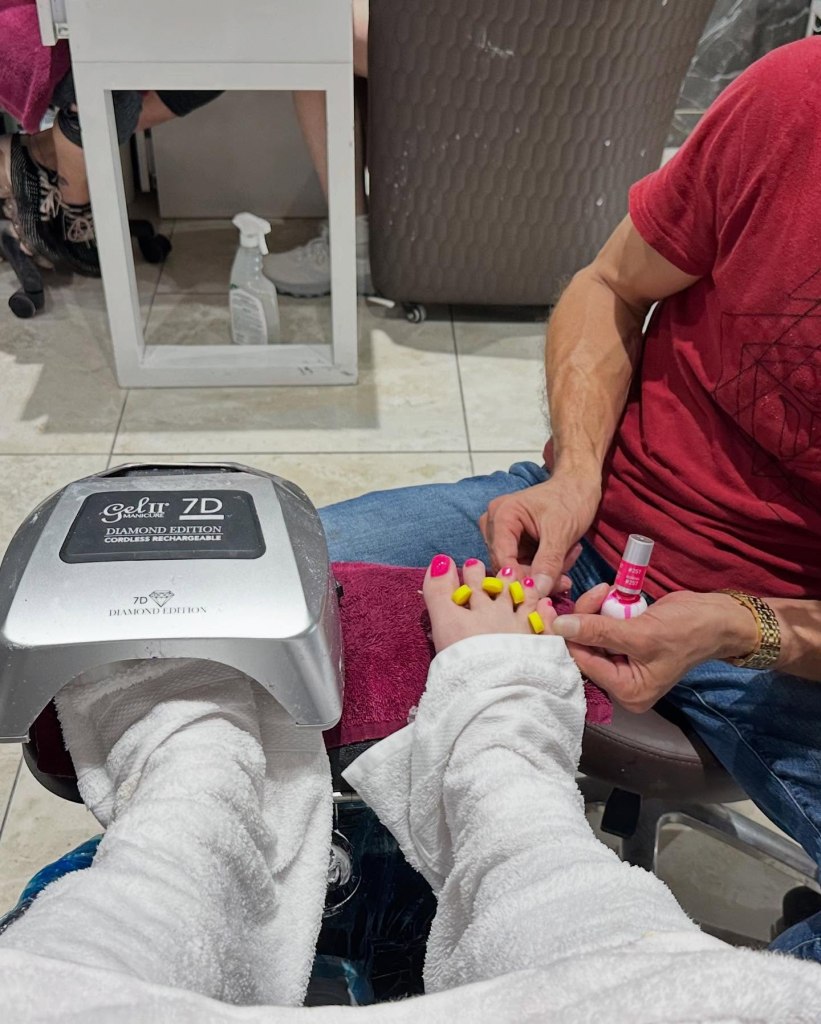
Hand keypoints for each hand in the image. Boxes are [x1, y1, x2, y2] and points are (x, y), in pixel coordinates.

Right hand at [422, 555, 555, 652]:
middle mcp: (499, 616)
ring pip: (524, 604)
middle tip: (503, 570)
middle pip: (497, 594)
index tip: (472, 564)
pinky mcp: (542, 647)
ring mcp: (523, 630)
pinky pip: (545, 625)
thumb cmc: (465, 659)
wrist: (497, 689)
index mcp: (474, 612)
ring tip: (526, 583)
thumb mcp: (443, 623)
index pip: (471, 589)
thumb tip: (440, 561)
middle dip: (497, 580)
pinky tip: (548, 606)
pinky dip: (546, 613)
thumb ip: (438, 593)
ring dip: (523, 591)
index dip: (471, 575)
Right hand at [479, 474, 600, 594]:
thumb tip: (537, 591)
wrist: (579, 485)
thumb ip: (548, 563)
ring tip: (569, 556)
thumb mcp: (562, 532)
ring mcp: (503, 535)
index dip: (520, 580)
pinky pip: (525, 565)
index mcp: (501, 516)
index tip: (543, 594)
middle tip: (566, 577)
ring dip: (545, 572)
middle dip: (538, 576)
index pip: (502, 559)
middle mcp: (494, 525)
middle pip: (508, 567)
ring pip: (518, 570)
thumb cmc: (571, 498)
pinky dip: (546, 567)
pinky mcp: (514, 543)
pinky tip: (563, 555)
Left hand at [551, 585, 758, 712]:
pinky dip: (603, 607)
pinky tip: (612, 593)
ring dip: (595, 608)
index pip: (584, 664)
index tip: (553, 609)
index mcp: (627, 691)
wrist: (718, 617)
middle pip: (584, 648)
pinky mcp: (625, 641)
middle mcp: (622, 681)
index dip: (568, 636)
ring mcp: (623, 661)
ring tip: (610, 590)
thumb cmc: (688, 631)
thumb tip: (561, 626)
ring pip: (590, 633)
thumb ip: (599, 631)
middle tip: (597, 591)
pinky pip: (602, 625)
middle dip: (584, 618)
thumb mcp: (641, 633)